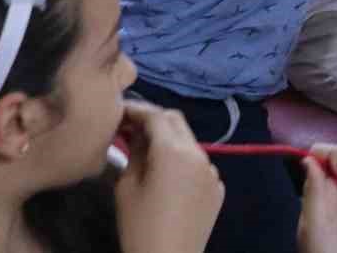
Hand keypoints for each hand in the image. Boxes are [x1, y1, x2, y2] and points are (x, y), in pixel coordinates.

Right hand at [114, 101, 223, 252]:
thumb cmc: (139, 226)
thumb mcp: (127, 187)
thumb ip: (134, 152)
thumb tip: (134, 132)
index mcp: (174, 151)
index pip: (156, 115)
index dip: (137, 109)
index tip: (119, 109)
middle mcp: (199, 154)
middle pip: (176, 122)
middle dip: (154, 119)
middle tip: (130, 126)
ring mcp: (212, 171)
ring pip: (189, 142)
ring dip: (169, 139)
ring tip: (146, 150)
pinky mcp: (217, 188)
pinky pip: (198, 164)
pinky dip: (182, 161)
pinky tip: (166, 177)